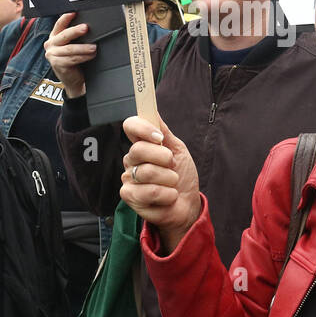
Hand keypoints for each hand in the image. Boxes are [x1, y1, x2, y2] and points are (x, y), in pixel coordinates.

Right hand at [44, 12, 96, 98]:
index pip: (59, 24)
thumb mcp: (72, 45)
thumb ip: (75, 36)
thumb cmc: (74, 60)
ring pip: (69, 49)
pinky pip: (72, 59)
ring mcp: (52, 55)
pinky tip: (91, 55)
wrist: (73, 79)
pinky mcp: (57, 64)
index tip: (74, 12)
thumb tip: (87, 26)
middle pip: (64, 36)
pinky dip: (83, 57)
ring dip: (83, 48)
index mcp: (54, 37)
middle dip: (75, 31)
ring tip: (94, 47)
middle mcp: (50, 44)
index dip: (66, 18)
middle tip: (86, 28)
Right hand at [120, 116, 200, 252]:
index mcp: (142, 145)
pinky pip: (149, 191)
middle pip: (139, 149)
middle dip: (164, 158)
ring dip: (169, 179)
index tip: (159, 137)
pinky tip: (168, 197)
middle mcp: (132, 160)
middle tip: (172, 166)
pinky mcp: (129, 196)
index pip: (130, 126)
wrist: (187, 205)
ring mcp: (128, 178)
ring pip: (146, 172)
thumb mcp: (179, 151)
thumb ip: (165, 133)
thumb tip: (153, 111)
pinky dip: (166, 195)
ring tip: (172, 184)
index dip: (143, 128)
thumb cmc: (182, 177)